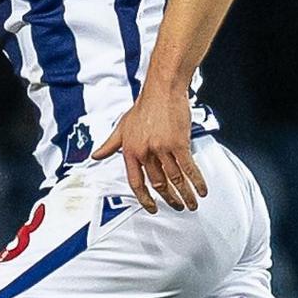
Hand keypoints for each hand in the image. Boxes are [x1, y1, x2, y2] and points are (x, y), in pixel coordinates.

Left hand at [90, 88, 205, 212]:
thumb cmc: (145, 106)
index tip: (152, 207)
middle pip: (158, 184)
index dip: (144, 198)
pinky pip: (189, 169)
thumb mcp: (122, 127)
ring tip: (191, 203)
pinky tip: (202, 190)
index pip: (136, 182)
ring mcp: (162, 149)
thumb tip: (95, 156)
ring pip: (175, 179)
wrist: (162, 90)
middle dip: (169, 199)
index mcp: (130, 151)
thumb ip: (110, 144)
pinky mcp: (179, 143)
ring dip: (185, 194)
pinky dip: (197, 182)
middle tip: (177, 206)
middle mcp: (145, 152)